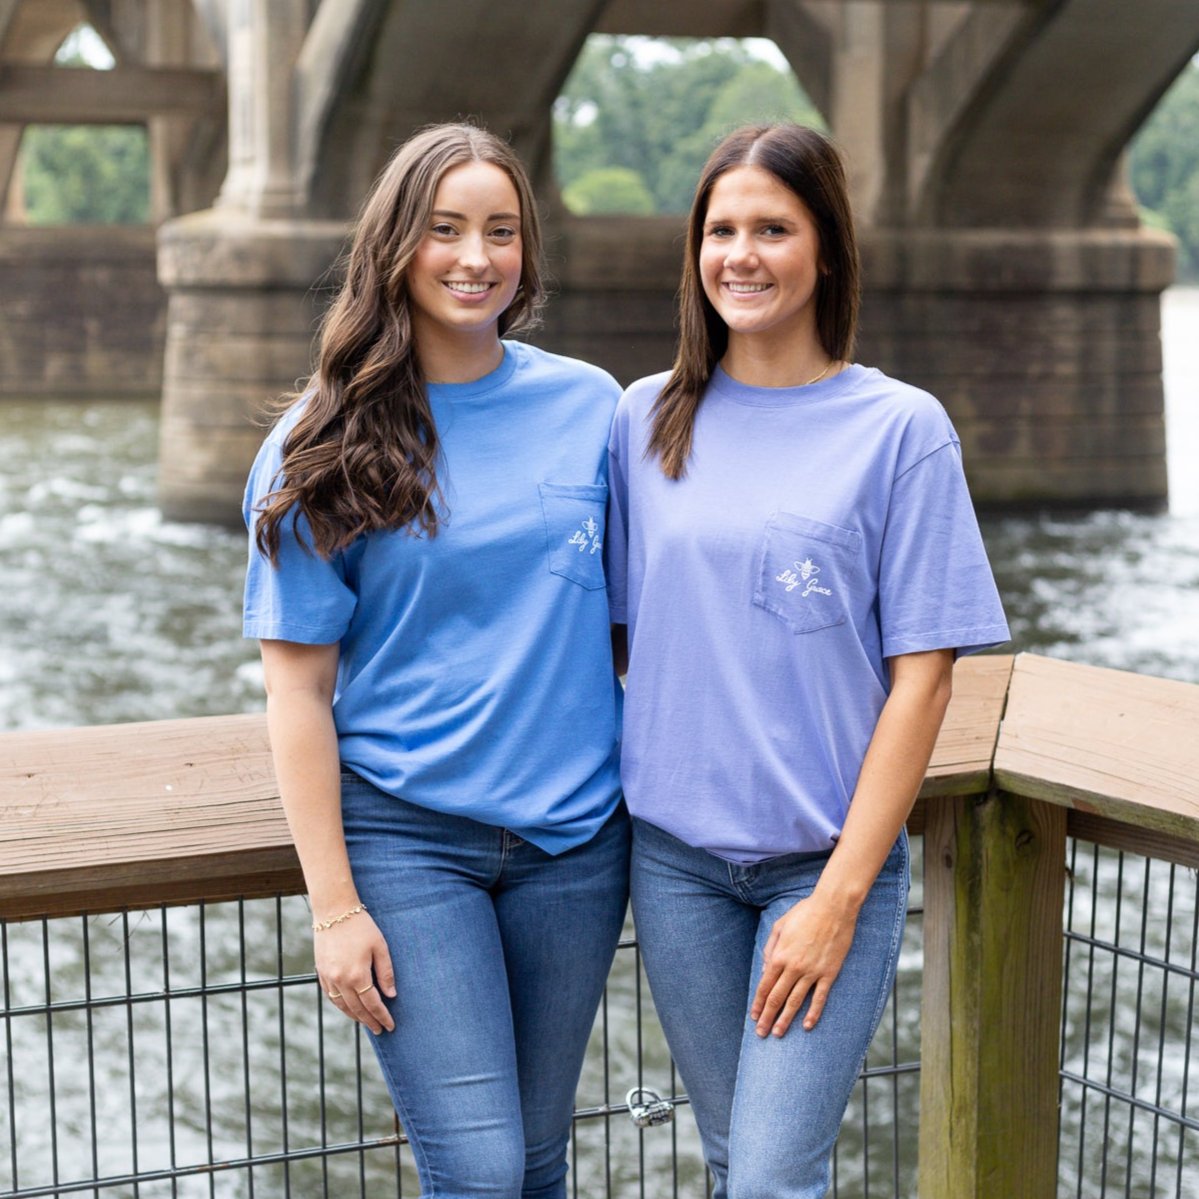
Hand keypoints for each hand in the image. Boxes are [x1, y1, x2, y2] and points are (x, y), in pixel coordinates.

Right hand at [314, 911, 396, 1034]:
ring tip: (366, 1022)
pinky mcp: (321, 972)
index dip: (382, 1016)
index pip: (372, 1004)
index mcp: (357, 975)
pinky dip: (341, 1005)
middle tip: (379, 1030)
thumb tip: (391, 995)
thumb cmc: (361, 926)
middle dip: (369, 1021)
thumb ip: (386, 972)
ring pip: (342, 1006)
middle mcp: (341, 981)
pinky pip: (331, 996)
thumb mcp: (380, 946)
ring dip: (354, 1016)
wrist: (334, 912)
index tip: (390, 1026)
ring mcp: (328, 978)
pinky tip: (348, 1008)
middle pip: (357, 1009)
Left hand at [750, 892, 858, 1037]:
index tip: (754, 1017)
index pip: (765, 986)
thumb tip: (765, 968)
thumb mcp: (780, 925)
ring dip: (786, 1019)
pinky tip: (807, 1026)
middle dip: (768, 1017)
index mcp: (780, 955)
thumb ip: (770, 948)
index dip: (759, 1003)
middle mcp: (794, 967)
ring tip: (778, 1033)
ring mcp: (812, 972)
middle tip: (761, 1033)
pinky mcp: (829, 973)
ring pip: (795, 1001)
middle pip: (777, 997)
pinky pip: (819, 998)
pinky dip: (813, 1013)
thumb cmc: (805, 913)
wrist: (833, 907)